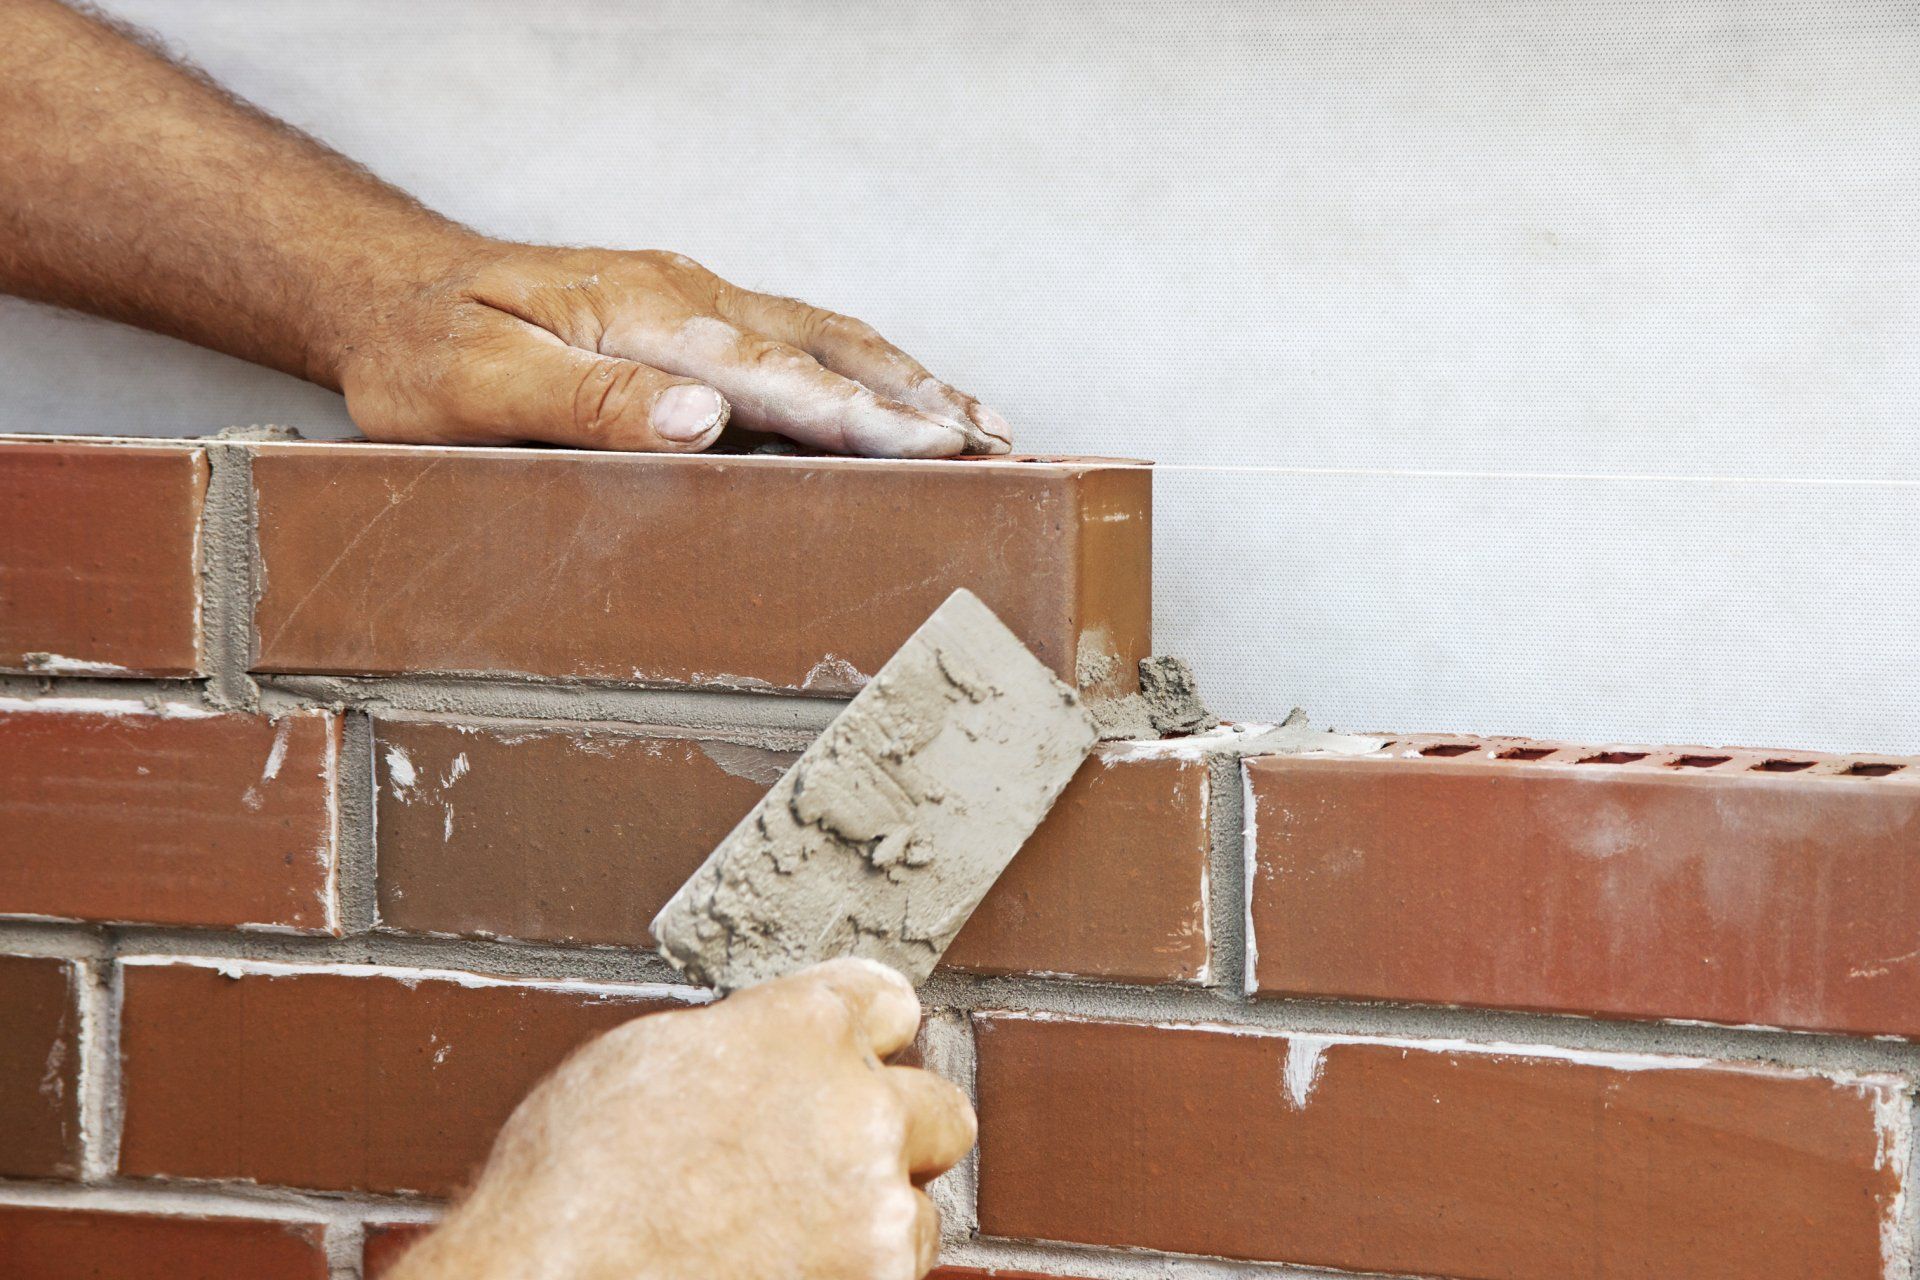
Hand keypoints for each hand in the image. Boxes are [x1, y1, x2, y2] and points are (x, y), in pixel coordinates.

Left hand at [331, 239, 1012, 457]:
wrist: (389, 290)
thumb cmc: (424, 353)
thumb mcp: (478, 389)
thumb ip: (590, 405)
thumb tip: (703, 418)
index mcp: (647, 319)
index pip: (779, 375)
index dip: (866, 418)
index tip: (942, 447)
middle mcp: (687, 297)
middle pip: (830, 347)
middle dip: (921, 399)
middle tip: (1000, 445)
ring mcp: (694, 299)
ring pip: (826, 336)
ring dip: (907, 380)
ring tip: (979, 424)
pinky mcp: (690, 312)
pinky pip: (797, 337)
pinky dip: (863, 368)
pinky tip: (891, 394)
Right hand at [389, 958, 976, 1279]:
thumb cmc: (565, 1187)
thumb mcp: (644, 1060)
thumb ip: (744, 1043)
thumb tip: (774, 1051)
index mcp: (801, 1029)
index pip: (888, 1002)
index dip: (861, 1037)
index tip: (849, 1061)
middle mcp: (857, 1108)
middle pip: (939, 1108)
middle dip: (892, 1136)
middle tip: (826, 1167)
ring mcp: (874, 1210)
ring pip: (919, 1211)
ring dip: (869, 1223)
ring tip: (777, 1242)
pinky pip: (890, 1279)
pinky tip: (771, 1274)